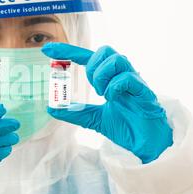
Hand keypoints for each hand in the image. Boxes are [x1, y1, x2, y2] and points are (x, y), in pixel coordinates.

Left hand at [42, 43, 172, 162]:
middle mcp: (123, 74)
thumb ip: (75, 112)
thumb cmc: (125, 126)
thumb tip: (52, 108)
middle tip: (95, 89)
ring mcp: (135, 81)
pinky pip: (127, 78)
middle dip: (93, 67)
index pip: (88, 58)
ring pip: (116, 59)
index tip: (47, 49)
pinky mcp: (144, 91)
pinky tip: (114, 99)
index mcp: (111, 78)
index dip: (67, 51)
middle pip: (105, 50)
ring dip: (103, 76)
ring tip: (105, 95)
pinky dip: (115, 88)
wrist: (145, 144)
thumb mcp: (93, 119)